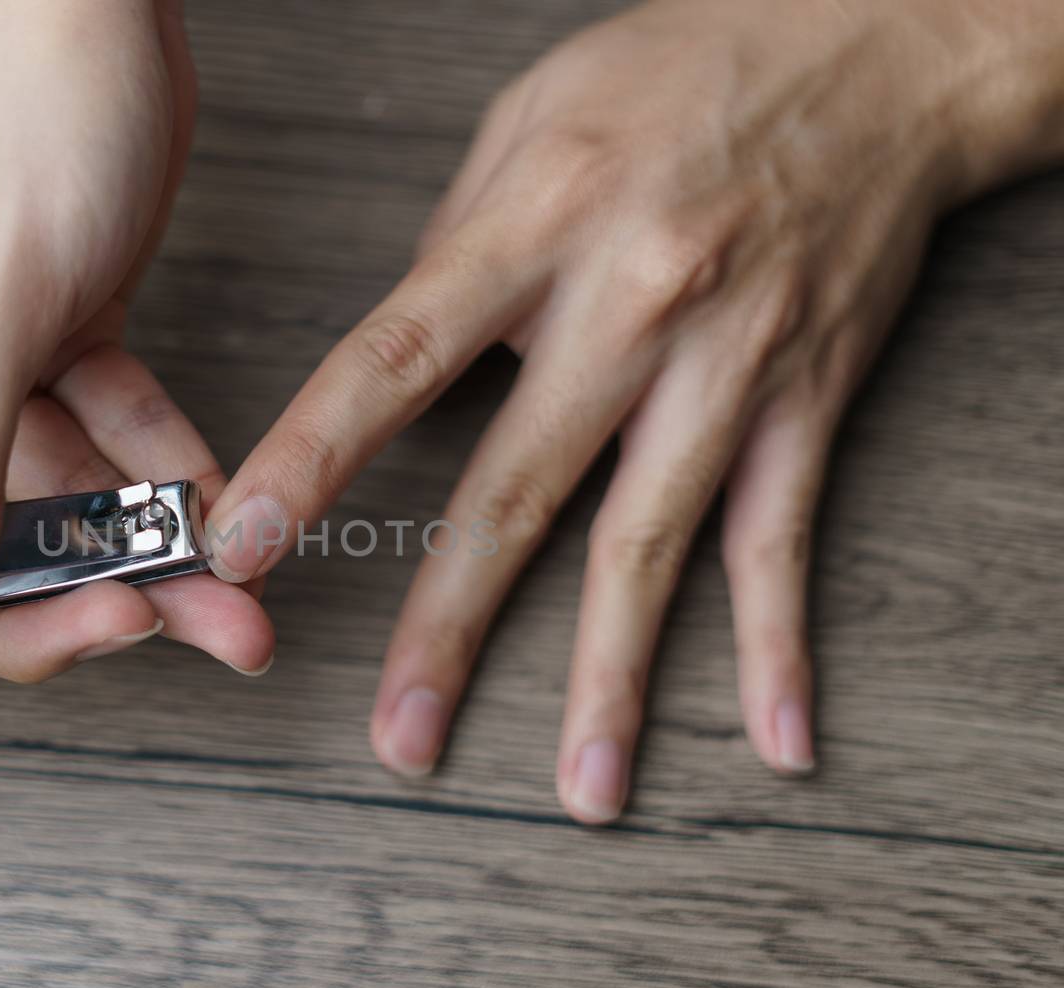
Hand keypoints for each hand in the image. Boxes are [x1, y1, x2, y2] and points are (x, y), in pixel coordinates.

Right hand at [0, 0, 272, 713]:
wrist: (99, 0)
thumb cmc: (9, 102)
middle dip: (26, 610)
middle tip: (128, 620)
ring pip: (33, 514)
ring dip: (130, 563)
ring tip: (228, 604)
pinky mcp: (54, 346)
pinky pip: (104, 448)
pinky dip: (163, 484)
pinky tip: (223, 515)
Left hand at [206, 0, 1063, 819]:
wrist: (873, 43)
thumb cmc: (685, 66)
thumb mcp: (530, 116)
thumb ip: (456, 242)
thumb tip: (399, 354)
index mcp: (534, 227)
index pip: (394, 362)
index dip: (313, 463)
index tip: (243, 545)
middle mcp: (629, 305)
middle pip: (519, 492)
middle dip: (450, 627)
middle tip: (402, 735)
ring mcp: (727, 362)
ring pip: (650, 543)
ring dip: (611, 677)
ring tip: (582, 784)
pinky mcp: (806, 396)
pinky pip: (786, 537)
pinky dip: (780, 644)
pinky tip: (777, 735)